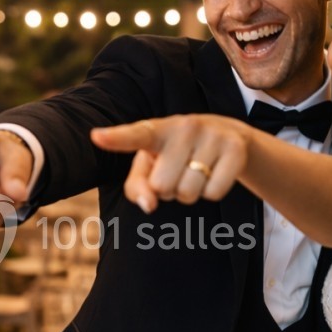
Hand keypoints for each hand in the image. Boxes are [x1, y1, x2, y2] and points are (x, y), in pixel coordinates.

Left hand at [90, 115, 249, 211]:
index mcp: (158, 129)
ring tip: (195, 172)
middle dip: (168, 189)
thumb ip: (137, 187)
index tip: (96, 137)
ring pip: (188, 193)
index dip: (117, 138)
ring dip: (189, 193)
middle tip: (178, 171)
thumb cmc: (177, 155)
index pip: (136, 135)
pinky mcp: (235, 149)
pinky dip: (211, 193)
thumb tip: (148, 205)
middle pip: (162, 187)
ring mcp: (212, 135)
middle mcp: (185, 126)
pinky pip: (214, 193)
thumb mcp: (152, 166)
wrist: (229, 136)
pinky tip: (214, 173)